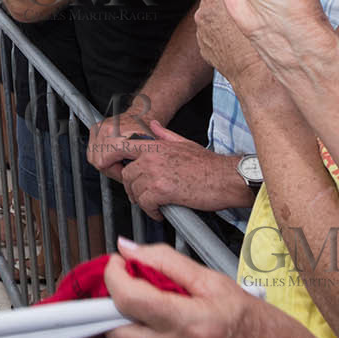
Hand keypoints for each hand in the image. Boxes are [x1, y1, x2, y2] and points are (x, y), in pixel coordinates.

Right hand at [88, 98, 152, 178]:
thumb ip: (132, 167)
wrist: (142, 115)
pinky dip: (99, 153)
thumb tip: (126, 180)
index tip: (124, 172)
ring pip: (92, 155)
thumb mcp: (145, 152)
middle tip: (121, 167)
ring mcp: (99, 128)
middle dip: (109, 167)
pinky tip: (111, 154)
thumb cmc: (146, 131)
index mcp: (117, 137)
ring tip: (116, 159)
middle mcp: (106, 131)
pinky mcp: (95, 127)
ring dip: (103, 160)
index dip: (114, 172)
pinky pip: (91, 148)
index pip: (103, 163)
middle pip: (96, 160)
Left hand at [104, 241, 338, 337]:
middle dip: (113, 306)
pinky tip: (184, 330)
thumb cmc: (273, 332)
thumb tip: (132, 249)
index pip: (128, 299)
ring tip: (163, 306)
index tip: (117, 262)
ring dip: (138, 323)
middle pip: (116, 332)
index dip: (113, 275)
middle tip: (129, 286)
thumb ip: (169, 263)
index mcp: (192, 324)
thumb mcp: (221, 283)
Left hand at [119, 121, 252, 219]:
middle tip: (142, 196)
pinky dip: (151, 211)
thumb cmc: (209, 164)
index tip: (111, 170)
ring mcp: (156, 173)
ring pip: (135, 191)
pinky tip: (160, 213)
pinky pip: (146, 203)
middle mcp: (152, 157)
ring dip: (142, 201)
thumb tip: (152, 125)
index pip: (121, 148)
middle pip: (127, 175)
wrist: (227, 177)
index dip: (111, 159)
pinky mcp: (162, 190)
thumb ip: (163, 135)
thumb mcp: (183, 142)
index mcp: (155, 145)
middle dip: (132, 188)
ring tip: (153, 206)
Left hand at [193, 0, 267, 88]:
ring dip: (219, 20)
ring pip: (209, 17)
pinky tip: (233, 40)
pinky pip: (209, 33)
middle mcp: (202, 14)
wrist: (253, 73)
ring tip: (238, 28)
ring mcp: (201, 31)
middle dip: (220, 2)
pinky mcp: (202, 45)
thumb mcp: (254, 8)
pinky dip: (218, 35)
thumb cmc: (256, 42)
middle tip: (237, 9)